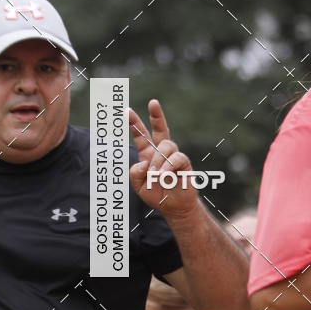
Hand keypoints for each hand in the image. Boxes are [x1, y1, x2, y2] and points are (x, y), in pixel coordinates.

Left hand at [128, 99, 196, 217]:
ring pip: (166, 145)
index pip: (141, 135)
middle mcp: (161, 152)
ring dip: (158, 161)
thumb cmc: (156, 194)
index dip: (134, 123)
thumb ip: (136, 172)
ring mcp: (173, 156)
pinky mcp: (184, 163)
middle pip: (160, 129)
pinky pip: (176, 158)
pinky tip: (163, 176)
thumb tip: (144, 162)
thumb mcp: (138, 185)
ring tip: (155, 176)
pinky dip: (167, 167)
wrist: (173, 207)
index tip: (126, 111)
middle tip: (153, 102)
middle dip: (156, 115)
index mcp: (148, 154)